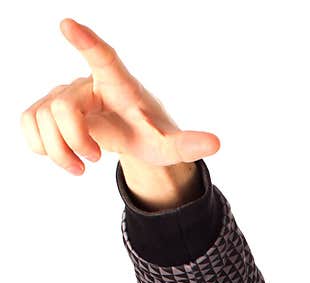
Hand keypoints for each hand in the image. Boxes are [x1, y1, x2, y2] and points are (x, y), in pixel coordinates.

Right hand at [20, 17, 219, 176]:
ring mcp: (62, 95)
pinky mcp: (46, 109)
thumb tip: (217, 143)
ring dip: (59, 152)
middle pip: (64, 107)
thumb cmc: (151, 134)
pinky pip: (28, 122)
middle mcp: (86, 83)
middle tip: (96, 160)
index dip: (86, 43)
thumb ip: (190, 144)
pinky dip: (41, 146)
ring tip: (82, 166)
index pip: (102, 58)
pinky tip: (63, 157)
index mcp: (119, 85)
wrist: (132, 137)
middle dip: (77, 141)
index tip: (67, 24)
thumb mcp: (170, 145)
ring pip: (41, 117)